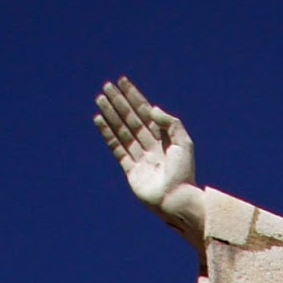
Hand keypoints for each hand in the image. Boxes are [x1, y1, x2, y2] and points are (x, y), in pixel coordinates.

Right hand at [93, 76, 204, 240]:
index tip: (122, 82)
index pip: (146, 113)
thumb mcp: (183, 143)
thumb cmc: (183, 174)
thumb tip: (151, 108)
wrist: (176, 200)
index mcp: (166, 140)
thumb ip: (169, 123)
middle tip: (107, 86)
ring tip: (100, 99)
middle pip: (132, 120)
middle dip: (119, 103)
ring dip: (111, 115)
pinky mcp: (131, 171)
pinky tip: (99, 120)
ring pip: (123, 132)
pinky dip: (108, 134)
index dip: (134, 97)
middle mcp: (153, 148)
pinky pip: (117, 149)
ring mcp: (141, 159)